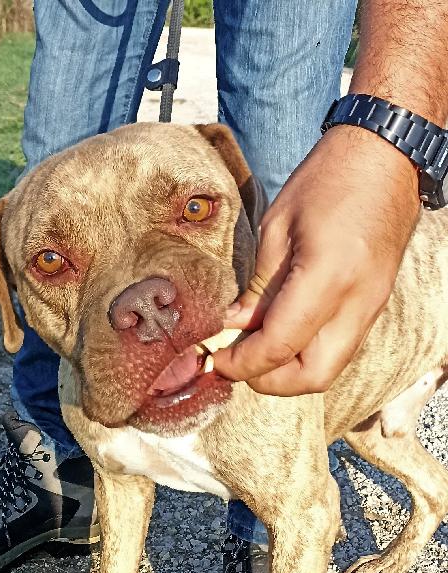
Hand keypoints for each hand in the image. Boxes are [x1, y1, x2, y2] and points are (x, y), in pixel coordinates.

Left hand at [213, 125, 419, 394]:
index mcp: (328, 278)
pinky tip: (282, 336)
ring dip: (289, 372)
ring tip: (255, 351)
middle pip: (313, 376)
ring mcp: (371, 308)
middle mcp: (357, 302)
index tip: (218, 360)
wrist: (387, 157)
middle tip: (238, 363)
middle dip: (270, 380)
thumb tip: (236, 326)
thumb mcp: (277, 228)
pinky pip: (339, 348)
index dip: (244, 363)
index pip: (280, 345)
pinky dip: (307, 354)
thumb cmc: (328, 180)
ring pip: (329, 369)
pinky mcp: (374, 306)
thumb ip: (258, 286)